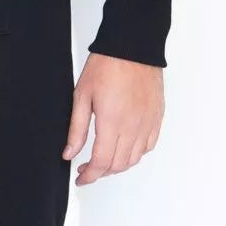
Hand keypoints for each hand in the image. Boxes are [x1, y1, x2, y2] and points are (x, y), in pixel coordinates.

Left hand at [62, 53, 164, 183]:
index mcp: (112, 121)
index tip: (81, 178)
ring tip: (104, 161)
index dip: (90, 175)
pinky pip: (149, 145)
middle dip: (101, 173)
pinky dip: (136, 154)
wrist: (133, 46)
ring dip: (118, 166)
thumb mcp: (82, 96)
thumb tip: (69, 153)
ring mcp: (148, 122)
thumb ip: (76, 129)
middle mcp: (133, 126)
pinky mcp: (157, 117)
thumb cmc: (107, 65)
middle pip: (118, 164)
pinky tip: (125, 149)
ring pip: (135, 159)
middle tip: (88, 169)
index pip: (102, 162)